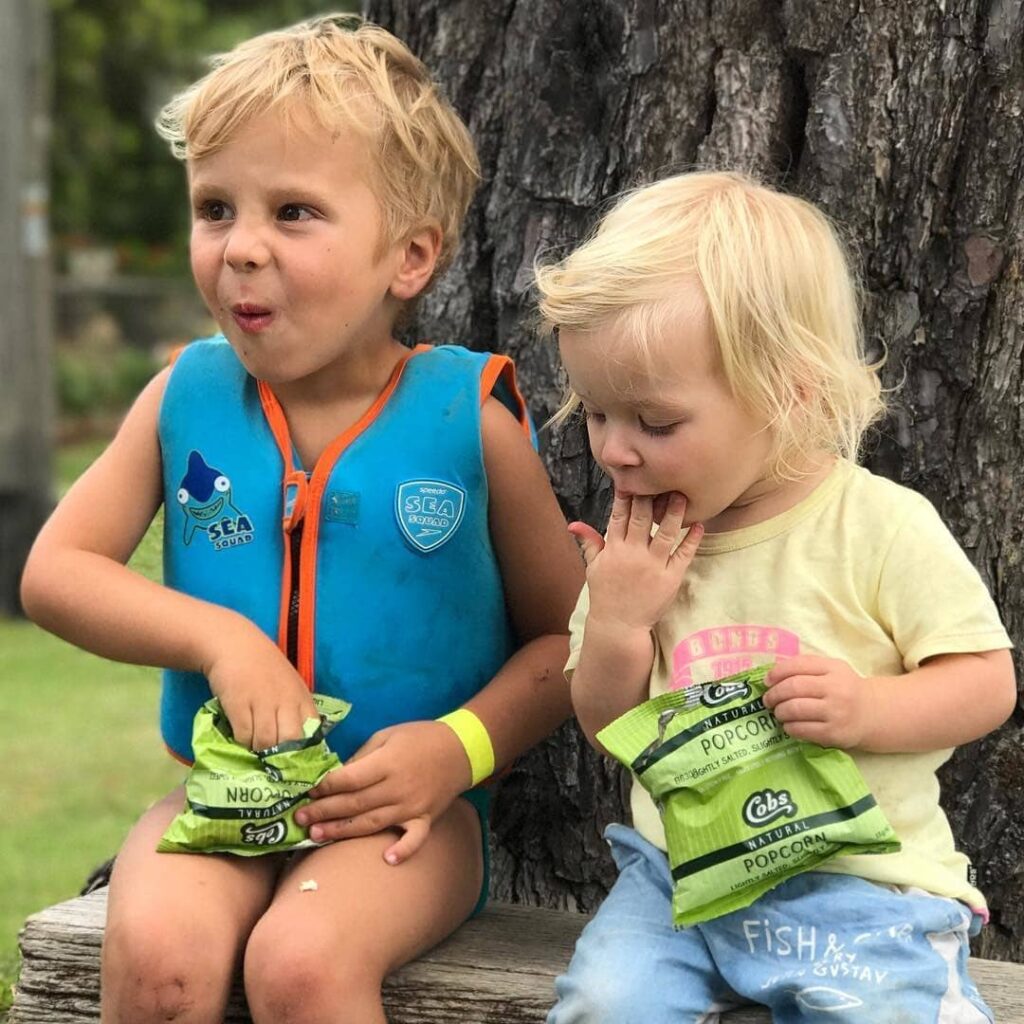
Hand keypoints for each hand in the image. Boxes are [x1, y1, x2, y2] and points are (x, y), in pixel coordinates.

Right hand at [201, 620, 317, 751]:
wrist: (235, 645)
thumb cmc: (264, 667)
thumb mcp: (289, 686)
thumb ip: (295, 711)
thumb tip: (297, 745)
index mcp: (301, 698)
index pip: (311, 733)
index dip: (303, 752)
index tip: (293, 762)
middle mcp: (286, 701)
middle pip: (290, 742)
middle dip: (280, 756)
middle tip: (270, 760)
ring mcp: (263, 703)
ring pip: (266, 743)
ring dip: (258, 750)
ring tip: (252, 747)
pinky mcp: (239, 704)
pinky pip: (244, 735)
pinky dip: (241, 741)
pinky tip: (239, 735)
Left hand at [294, 720, 469, 863]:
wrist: (461, 748)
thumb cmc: (420, 737)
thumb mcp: (387, 735)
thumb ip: (362, 757)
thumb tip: (338, 777)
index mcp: (387, 763)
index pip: (349, 779)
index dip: (326, 786)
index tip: (307, 791)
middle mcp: (397, 787)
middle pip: (355, 804)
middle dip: (324, 811)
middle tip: (299, 819)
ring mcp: (413, 806)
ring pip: (372, 823)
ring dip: (343, 831)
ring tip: (317, 836)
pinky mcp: (426, 818)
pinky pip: (414, 838)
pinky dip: (403, 849)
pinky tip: (386, 859)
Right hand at [570, 491, 703, 632]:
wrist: (619, 627)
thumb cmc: (606, 595)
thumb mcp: (593, 567)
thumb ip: (589, 542)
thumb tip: (573, 524)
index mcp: (614, 549)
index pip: (620, 515)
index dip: (627, 495)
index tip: (634, 478)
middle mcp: (633, 554)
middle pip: (643, 517)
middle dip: (651, 495)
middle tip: (661, 477)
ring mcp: (653, 565)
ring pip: (667, 532)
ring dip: (675, 512)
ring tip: (682, 495)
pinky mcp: (670, 578)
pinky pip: (683, 554)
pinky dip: (692, 539)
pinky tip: (698, 525)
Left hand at [762, 655, 877, 747]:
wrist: (873, 713)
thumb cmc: (844, 689)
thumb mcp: (831, 670)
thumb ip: (806, 666)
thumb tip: (772, 672)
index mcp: (833, 668)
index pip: (797, 665)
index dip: (776, 672)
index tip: (766, 681)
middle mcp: (836, 688)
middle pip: (793, 687)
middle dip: (774, 694)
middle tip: (768, 700)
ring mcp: (836, 712)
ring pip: (795, 709)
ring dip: (780, 711)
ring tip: (778, 713)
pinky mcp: (834, 733)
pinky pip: (802, 729)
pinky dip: (789, 727)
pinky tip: (789, 725)